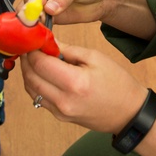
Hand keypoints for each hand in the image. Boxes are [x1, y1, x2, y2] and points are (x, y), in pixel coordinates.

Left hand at [20, 43, 147, 133]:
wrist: (129, 113)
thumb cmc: (117, 83)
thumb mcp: (95, 58)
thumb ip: (68, 49)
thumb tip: (47, 41)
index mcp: (74, 83)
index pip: (40, 63)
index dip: (32, 49)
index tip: (33, 38)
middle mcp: (63, 100)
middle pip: (30, 77)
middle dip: (26, 59)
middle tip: (30, 46)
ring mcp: (60, 112)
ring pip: (31, 89)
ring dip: (28, 72)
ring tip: (34, 58)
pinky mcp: (59, 117)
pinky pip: (39, 98)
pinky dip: (35, 84)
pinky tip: (42, 73)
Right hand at [23, 0, 112, 23]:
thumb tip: (48, 9)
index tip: (42, 2)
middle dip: (32, 7)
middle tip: (41, 15)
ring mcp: (43, 0)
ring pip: (29, 10)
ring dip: (33, 18)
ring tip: (44, 22)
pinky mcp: (48, 15)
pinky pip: (38, 21)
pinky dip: (38, 25)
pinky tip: (44, 28)